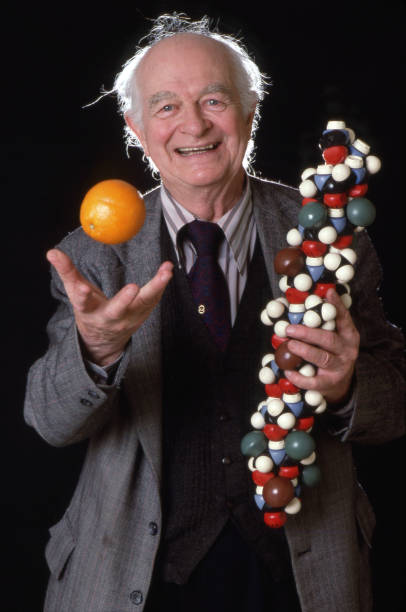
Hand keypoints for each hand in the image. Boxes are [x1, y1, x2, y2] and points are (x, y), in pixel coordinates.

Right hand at [47, 249, 173, 365]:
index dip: (83, 296)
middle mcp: (111, 317)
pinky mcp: (143, 314)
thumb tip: (51, 252)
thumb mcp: (75, 293)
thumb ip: (66, 272)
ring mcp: (129, 318)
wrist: (104, 339)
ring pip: (144, 304)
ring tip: (165, 270)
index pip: (84, 303)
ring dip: (156, 287)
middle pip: (118, 309)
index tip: (83, 288)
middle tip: (134, 287)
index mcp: (90, 312)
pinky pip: (154, 299)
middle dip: (125, 300)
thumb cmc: (89, 310)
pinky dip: (161, 284)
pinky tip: (167, 269)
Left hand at [284, 289, 359, 403]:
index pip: (343, 318)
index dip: (336, 305)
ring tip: (290, 345)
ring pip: (322, 358)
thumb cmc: (331, 353)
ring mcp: (339, 368)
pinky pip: (313, 381)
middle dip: (308, 333)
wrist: (341, 384)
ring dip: (304, 351)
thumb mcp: (334, 336)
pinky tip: (288, 370)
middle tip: (290, 329)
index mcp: (349, 335)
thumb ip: (322, 323)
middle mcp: (347, 350)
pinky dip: (299, 377)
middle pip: (329, 340)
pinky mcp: (329, 384)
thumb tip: (299, 303)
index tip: (328, 292)